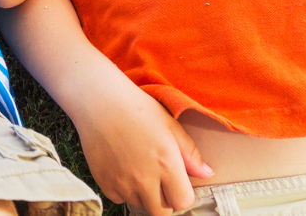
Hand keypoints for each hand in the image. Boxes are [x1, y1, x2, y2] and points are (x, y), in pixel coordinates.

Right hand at [71, 79, 211, 215]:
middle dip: (164, 201)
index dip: (182, 194)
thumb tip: (207, 173)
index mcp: (166, 164)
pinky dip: (123, 189)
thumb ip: (190, 153)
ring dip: (143, 194)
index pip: (183, 202)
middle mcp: (144, 179)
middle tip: (159, 180)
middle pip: (161, 212)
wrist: (97, 100)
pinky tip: (122, 167)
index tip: (177, 182)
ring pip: (140, 204)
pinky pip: (119, 198)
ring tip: (138, 167)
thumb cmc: (136, 108)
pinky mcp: (104, 183)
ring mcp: (122, 183)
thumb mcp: (170, 125)